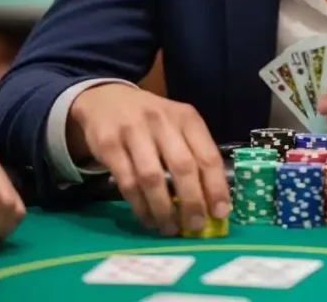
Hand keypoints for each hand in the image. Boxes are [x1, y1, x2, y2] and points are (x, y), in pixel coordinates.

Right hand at [68, 83, 229, 234]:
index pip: (207, 155)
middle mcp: (162, 121)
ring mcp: (134, 132)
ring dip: (163, 209)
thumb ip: (194, 153)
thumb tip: (211, 200)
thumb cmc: (151, 119)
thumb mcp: (177, 125)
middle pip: (183, 167)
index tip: (220, 212)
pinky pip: (127, 183)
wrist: (106, 98)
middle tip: (195, 226)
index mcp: (186, 117)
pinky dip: (140, 206)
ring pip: (152, 178)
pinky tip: (148, 220)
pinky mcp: (109, 145)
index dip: (216, 187)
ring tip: (170, 229)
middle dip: (192, 202)